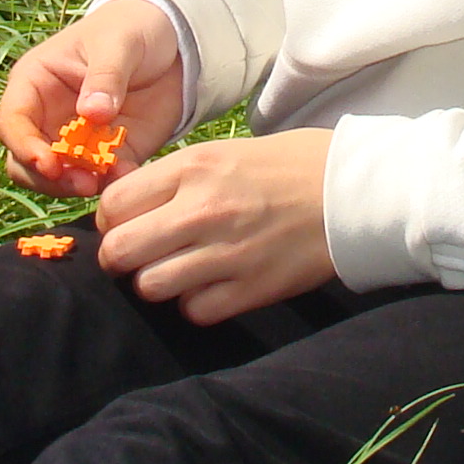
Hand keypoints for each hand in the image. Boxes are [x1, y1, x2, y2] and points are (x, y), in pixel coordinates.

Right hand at [0, 0, 186, 193]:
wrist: (174, 42)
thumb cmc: (131, 29)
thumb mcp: (118, 44)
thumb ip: (105, 76)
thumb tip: (92, 113)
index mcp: (35, 84)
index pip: (13, 122)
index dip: (24, 147)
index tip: (49, 164)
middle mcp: (48, 117)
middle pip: (25, 162)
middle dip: (48, 179)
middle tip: (82, 183)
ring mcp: (76, 140)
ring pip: (57, 178)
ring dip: (74, 186)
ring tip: (102, 183)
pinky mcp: (107, 154)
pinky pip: (100, 178)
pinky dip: (110, 183)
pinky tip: (128, 174)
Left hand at [92, 130, 334, 325]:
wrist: (353, 191)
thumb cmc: (290, 167)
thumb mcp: (224, 153)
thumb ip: (175, 179)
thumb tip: (129, 208)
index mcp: (193, 167)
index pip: (113, 204)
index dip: (110, 220)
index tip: (125, 224)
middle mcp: (202, 210)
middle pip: (119, 251)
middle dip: (120, 258)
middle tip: (138, 256)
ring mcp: (226, 252)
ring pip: (150, 287)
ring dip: (157, 282)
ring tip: (179, 270)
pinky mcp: (251, 287)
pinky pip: (194, 310)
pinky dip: (196, 303)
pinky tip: (213, 285)